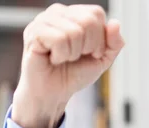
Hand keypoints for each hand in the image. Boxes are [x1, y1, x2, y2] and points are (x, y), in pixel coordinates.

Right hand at [12, 3, 124, 127]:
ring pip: (74, 32)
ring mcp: (43, 20)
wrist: (54, 93)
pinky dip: (61, 55)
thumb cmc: (74, 73)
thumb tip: (115, 24)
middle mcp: (58, 12)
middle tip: (76, 57)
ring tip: (63, 58)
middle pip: (88, 21)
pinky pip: (59, 39)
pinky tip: (53, 59)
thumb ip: (114, 43)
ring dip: (73, 53)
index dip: (100, 38)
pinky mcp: (33, 32)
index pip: (96, 13)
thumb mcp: (102, 59)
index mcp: (75, 14)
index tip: (91, 52)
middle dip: (88, 46)